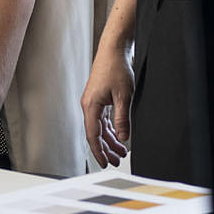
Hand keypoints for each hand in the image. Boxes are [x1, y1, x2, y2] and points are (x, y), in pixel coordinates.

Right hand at [80, 42, 133, 168]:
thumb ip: (122, 119)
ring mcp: (94, 102)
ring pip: (100, 127)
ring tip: (121, 151)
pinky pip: (103, 119)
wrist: (114, 49)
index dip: (99, 152)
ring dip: (110, 140)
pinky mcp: (100, 98)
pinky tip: (119, 135)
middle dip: (106, 149)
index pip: (93, 136)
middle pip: (96, 134)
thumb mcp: (124, 96)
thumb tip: (123, 137)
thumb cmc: (116, 68)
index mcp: (90, 106)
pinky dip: (111, 129)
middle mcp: (89, 105)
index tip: (105, 163)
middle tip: (116, 160)